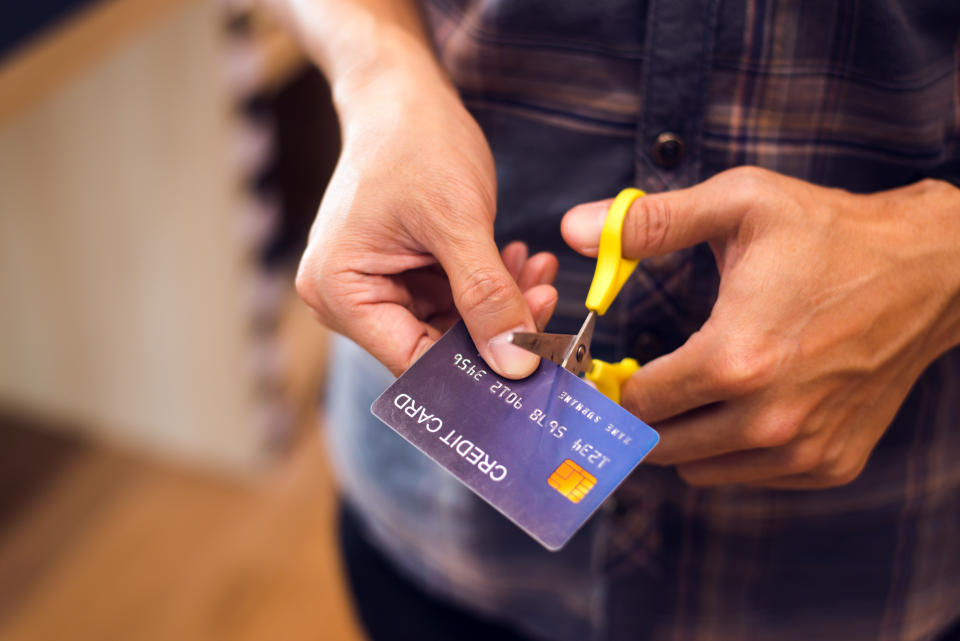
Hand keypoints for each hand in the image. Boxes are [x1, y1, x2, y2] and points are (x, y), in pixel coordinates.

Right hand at [296, 70, 556, 377]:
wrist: (402, 95)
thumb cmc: (414, 142)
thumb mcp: (457, 221)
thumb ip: (486, 296)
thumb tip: (516, 365)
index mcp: (340, 291)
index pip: (413, 362)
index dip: (476, 369)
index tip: (534, 361)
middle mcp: (349, 299)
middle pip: (435, 347)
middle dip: (496, 328)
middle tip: (547, 300)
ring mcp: (377, 287)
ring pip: (452, 326)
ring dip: (501, 305)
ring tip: (539, 273)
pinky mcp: (403, 275)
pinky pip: (454, 300)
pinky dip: (490, 286)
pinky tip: (520, 262)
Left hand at [563, 167, 959, 487]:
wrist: (931, 271)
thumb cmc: (831, 234)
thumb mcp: (739, 205)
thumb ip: (648, 222)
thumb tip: (571, 229)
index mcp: (735, 359)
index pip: (636, 402)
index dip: (615, 382)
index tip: (615, 365)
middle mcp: (769, 419)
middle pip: (659, 447)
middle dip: (643, 415)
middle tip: (648, 378)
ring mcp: (804, 450)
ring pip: (700, 470)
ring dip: (686, 435)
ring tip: (701, 386)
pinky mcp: (832, 464)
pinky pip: (749, 476)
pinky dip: (733, 449)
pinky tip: (749, 402)